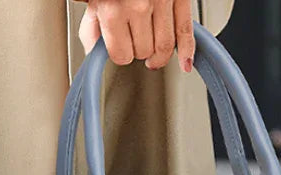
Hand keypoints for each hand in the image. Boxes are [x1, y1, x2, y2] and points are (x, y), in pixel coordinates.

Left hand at [79, 0, 194, 71]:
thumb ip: (92, 25)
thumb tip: (95, 51)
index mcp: (113, 9)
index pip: (122, 55)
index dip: (121, 54)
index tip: (121, 49)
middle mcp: (138, 7)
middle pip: (144, 51)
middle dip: (139, 50)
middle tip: (135, 42)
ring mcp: (162, 2)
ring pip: (166, 47)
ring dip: (159, 54)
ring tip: (154, 55)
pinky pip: (186, 31)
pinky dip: (188, 51)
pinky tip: (185, 63)